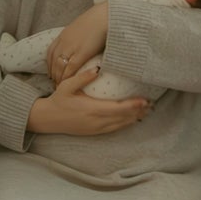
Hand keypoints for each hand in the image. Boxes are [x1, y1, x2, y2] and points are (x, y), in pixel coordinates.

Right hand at [28, 66, 149, 135]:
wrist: (49, 119)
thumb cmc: (58, 100)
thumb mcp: (66, 86)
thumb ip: (82, 77)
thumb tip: (98, 68)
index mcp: (92, 109)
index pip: (118, 108)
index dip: (133, 105)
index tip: (144, 100)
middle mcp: (97, 121)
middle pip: (123, 118)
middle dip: (138, 111)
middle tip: (151, 104)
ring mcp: (97, 128)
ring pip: (121, 124)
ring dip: (134, 118)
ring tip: (146, 111)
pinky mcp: (95, 132)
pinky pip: (115, 128)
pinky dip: (126, 123)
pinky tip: (132, 119)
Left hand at [45, 1, 108, 85]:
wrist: (105, 16)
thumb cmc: (97, 20)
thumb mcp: (82, 27)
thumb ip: (77, 36)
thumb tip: (80, 43)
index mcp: (63, 35)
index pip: (50, 52)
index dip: (49, 63)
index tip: (51, 71)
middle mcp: (64, 41)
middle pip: (53, 60)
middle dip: (52, 72)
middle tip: (54, 82)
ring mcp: (72, 47)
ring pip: (60, 66)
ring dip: (58, 77)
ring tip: (60, 86)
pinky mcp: (82, 52)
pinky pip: (71, 67)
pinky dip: (67, 76)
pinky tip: (67, 83)